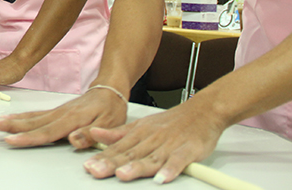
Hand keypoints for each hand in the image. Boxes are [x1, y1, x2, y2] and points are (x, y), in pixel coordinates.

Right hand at [0, 86, 127, 147]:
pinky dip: (21, 116)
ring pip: (31, 116)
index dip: (28, 137)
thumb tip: (73, 140)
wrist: (110, 89)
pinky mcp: (56, 110)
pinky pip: (35, 114)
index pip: (47, 131)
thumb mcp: (110, 124)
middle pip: (33, 121)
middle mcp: (61, 113)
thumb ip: (91, 134)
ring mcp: (57, 110)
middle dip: (10, 125)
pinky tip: (11, 119)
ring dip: (12, 120)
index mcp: (73, 118)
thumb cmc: (111, 109)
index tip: (11, 140)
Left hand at [82, 96, 225, 182]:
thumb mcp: (141, 125)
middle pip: (130, 154)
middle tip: (97, 171)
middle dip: (112, 163)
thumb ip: (118, 133)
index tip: (88, 166)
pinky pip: (178, 161)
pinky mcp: (188, 150)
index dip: (102, 157)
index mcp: (139, 133)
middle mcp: (151, 138)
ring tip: (123, 175)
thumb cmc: (171, 122)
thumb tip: (94, 134)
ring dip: (136, 167)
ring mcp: (169, 145)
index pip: (118, 148)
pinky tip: (162, 179)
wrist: (202, 111)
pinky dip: (170, 169)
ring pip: (151, 158)